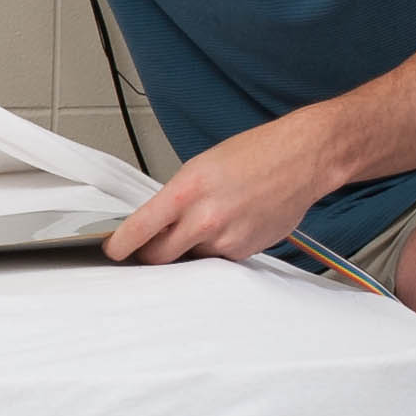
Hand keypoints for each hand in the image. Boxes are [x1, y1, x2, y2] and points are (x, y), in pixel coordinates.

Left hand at [108, 116, 339, 264]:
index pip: (140, 229)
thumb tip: (155, 224)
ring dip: (189, 249)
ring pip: (189, 259)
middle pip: (159, 257)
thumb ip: (177, 199)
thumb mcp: (202, 166)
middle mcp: (204, 219)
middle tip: (150, 247)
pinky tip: (232, 224)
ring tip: (210, 220)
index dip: (120, 246)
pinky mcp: (244, 252)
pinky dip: (216, 249)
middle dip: (150, 255)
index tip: (112, 251)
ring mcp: (226, 239)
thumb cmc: (256, 155)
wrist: (302, 160)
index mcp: (187, 190)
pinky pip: (217, 260)